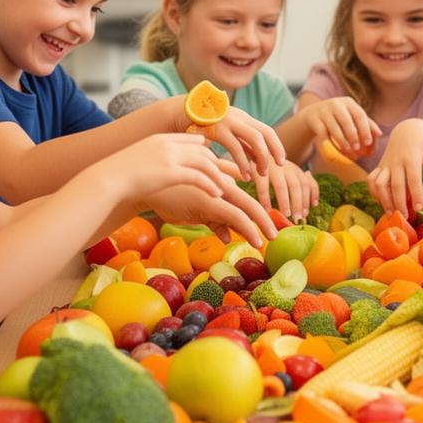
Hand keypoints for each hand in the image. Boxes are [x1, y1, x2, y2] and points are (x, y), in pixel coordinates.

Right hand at [99, 132, 230, 201]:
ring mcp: (169, 156)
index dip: (208, 151)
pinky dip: (210, 185)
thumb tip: (164, 168)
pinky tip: (217, 194)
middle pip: (203, 149)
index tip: (217, 162)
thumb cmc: (120, 174)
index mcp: (162, 138)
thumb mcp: (140, 159)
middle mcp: (168, 144)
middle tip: (229, 175)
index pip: (194, 139)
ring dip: (218, 175)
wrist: (107, 179)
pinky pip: (198, 176)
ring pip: (205, 162)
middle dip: (218, 163)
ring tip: (227, 188)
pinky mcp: (170, 172)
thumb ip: (155, 158)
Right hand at [148, 177, 277, 248]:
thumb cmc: (168, 195)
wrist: (146, 186)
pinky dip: (248, 228)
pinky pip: (235, 216)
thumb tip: (228, 236)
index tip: (269, 227)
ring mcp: (216, 193)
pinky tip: (254, 239)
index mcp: (220, 183)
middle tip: (276, 235)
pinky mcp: (209, 203)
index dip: (260, 213)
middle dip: (267, 220)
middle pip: (252, 203)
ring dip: (261, 226)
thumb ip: (213, 219)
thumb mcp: (195, 210)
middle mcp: (221, 185)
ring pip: (248, 209)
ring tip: (269, 239)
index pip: (245, 198)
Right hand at [178, 99, 285, 179]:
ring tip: (259, 176)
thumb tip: (256, 160)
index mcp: (241, 117)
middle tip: (277, 168)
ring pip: (254, 139)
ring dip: (260, 158)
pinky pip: (235, 147)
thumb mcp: (223, 135)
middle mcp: (237, 116)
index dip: (276, 146)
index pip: (266, 130)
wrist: (173, 115)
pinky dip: (242, 163)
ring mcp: (227, 120)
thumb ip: (240, 144)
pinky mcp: (214, 128)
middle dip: (273, 151)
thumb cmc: (199, 129)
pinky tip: (243, 176)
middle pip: (264, 133)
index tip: (281, 162)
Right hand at [248, 159, 318, 220]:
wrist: (251, 151)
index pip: (308, 183)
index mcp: (295, 169)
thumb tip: (315, 203)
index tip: (307, 213)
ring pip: (282, 186)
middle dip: (299, 203)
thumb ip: (301, 186)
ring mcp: (272, 167)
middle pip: (297, 185)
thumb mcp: (288, 174)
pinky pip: (263, 186)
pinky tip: (267, 209)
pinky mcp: (258, 168)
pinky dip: (265, 198)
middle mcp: (286, 166)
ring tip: (286, 214)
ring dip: (285, 202)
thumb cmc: (271, 170)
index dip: (309, 199)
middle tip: (298, 218)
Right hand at [302, 97, 380, 159]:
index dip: (365, 129)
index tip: (368, 142)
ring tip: (348, 151)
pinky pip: (322, 133)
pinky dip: (328, 142)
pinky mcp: (314, 119)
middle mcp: (336, 104)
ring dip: (342, 141)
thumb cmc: (339, 118)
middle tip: (358, 149)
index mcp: (349, 102)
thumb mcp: (352, 117)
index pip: (359, 114)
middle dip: (353, 136)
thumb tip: (379, 134)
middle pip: (346, 121)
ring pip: (334, 128)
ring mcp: (323, 111)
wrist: (313, 115)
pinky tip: (333, 149)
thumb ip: (367, 125)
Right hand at [367, 118, 422, 217]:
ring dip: (384, 199)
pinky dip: (373, 191)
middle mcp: (397, 161)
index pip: (413, 178)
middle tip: (406, 217)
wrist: (405, 128)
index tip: (419, 208)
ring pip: (379, 183)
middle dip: (400, 202)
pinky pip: (371, 179)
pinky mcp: (380, 166)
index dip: (416, 194)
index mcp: (412, 157)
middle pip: (396, 184)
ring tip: (391, 212)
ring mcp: (386, 164)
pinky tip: (381, 201)